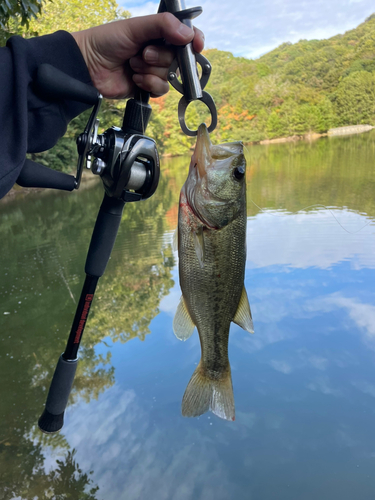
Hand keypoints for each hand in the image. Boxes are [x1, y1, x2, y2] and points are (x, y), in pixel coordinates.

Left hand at [71, 13, 203, 98]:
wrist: (89, 66)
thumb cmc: (107, 41)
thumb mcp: (135, 27)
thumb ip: (162, 26)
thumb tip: (188, 33)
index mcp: (158, 33)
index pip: (186, 36)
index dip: (194, 41)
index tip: (196, 44)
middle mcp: (159, 51)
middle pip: (180, 59)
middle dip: (161, 57)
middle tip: (143, 54)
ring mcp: (154, 70)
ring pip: (171, 75)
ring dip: (151, 71)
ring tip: (133, 65)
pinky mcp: (148, 87)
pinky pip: (162, 89)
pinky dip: (148, 84)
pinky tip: (134, 79)